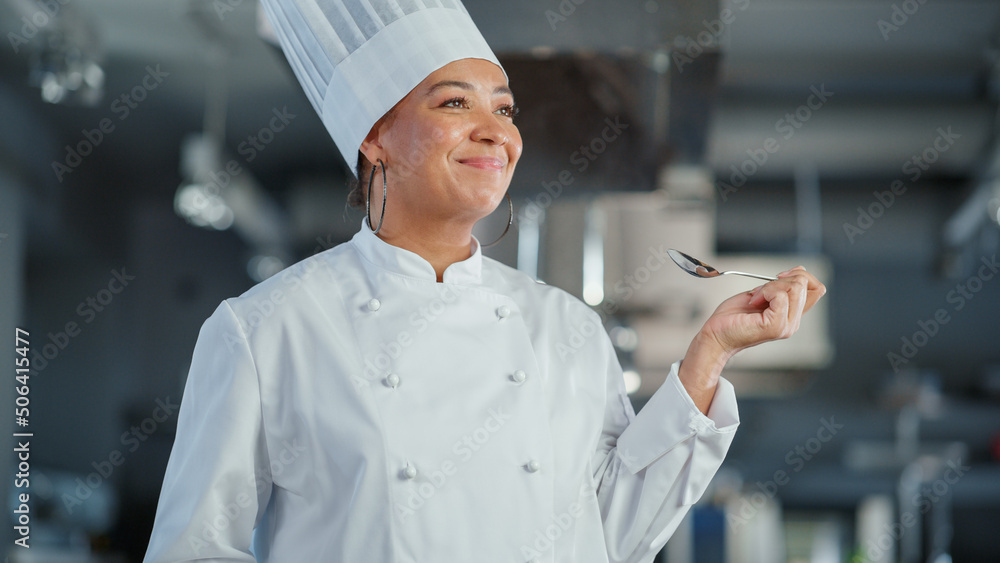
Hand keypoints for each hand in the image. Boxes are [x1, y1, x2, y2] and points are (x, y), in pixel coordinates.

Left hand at [678, 267, 826, 412]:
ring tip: (755, 298)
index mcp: (792, 314)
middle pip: (805, 285)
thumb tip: (800, 270)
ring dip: (771, 285)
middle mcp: (793, 322)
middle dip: (780, 279)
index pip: (818, 289)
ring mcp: (786, 326)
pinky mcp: (775, 326)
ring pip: (795, 288)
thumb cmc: (733, 318)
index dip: (801, 276)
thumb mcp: (761, 294)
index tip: (779, 277)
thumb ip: (781, 286)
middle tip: (760, 291)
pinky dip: (765, 291)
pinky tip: (753, 301)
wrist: (716, 334)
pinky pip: (780, 296)